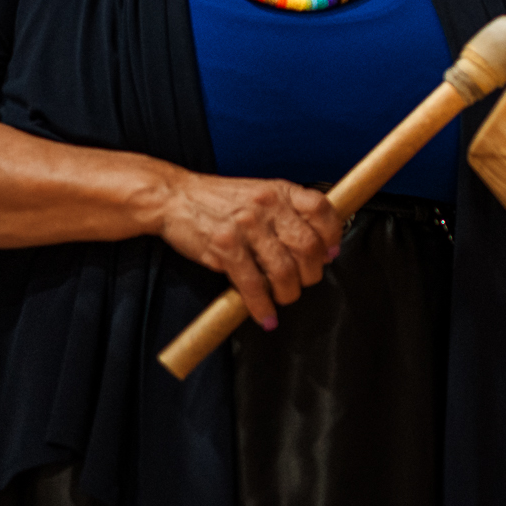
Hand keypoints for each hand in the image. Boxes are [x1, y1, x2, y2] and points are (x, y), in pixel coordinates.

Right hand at [154, 170, 342, 329]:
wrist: (173, 197)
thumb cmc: (218, 199)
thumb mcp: (260, 193)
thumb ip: (288, 213)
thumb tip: (320, 245)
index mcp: (280, 191)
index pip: (321, 210)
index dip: (332, 235)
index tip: (330, 253)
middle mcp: (266, 206)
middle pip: (308, 246)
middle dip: (311, 272)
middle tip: (305, 280)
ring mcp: (246, 227)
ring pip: (284, 270)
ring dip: (289, 292)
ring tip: (284, 297)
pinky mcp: (225, 248)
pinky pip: (252, 285)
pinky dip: (262, 306)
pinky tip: (265, 314)